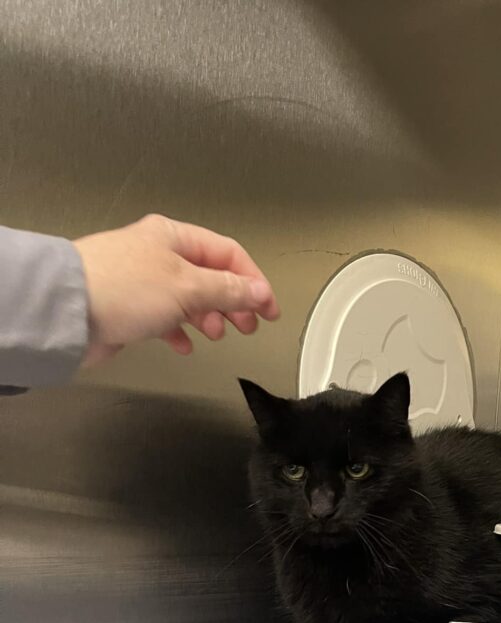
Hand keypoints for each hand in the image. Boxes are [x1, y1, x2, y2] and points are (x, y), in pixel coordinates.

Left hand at [73, 214, 279, 366]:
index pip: (228, 254)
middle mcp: (160, 254)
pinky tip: (184, 345)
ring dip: (208, 317)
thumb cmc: (127, 289)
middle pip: (211, 276)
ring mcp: (144, 281)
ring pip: (190, 298)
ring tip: (216, 335)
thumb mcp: (188, 287)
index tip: (269, 310)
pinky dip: (180, 330)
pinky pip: (165, 317)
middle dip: (233, 302)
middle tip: (248, 327)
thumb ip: (229, 290)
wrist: (68, 312)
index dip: (254, 281)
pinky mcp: (130, 308)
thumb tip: (261, 293)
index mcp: (175, 237)